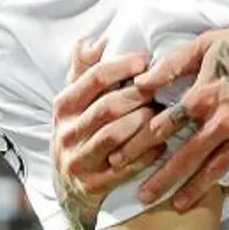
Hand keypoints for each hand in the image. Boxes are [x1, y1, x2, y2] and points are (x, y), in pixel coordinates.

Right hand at [53, 39, 166, 225]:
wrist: (69, 189)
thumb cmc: (81, 134)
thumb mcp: (75, 103)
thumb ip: (83, 71)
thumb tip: (92, 40)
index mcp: (63, 107)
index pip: (92, 79)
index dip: (121, 67)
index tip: (146, 59)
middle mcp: (65, 133)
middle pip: (107, 107)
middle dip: (139, 95)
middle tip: (164, 87)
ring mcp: (78, 161)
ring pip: (115, 136)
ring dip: (143, 124)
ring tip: (165, 114)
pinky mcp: (93, 186)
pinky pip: (124, 168)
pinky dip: (146, 155)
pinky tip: (163, 145)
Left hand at [125, 14, 228, 211]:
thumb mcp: (207, 43)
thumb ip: (172, 64)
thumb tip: (140, 82)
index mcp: (204, 95)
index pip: (161, 128)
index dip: (137, 145)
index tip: (120, 160)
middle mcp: (224, 120)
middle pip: (185, 157)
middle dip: (161, 180)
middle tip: (142, 198)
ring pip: (216, 170)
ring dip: (195, 190)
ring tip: (178, 205)